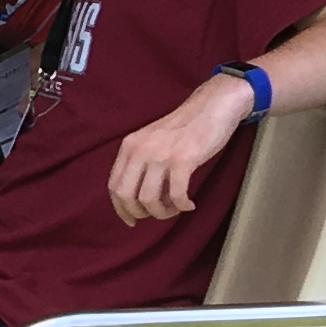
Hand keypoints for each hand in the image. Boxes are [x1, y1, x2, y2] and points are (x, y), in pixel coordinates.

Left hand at [106, 71, 260, 224]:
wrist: (212, 106)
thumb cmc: (185, 127)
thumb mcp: (152, 141)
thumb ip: (141, 163)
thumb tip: (139, 199)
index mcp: (129, 146)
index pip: (114, 185)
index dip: (120, 208)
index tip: (132, 220)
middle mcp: (140, 150)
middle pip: (126, 196)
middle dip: (139, 213)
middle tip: (157, 215)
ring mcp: (161, 154)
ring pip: (149, 199)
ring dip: (162, 212)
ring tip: (175, 209)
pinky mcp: (183, 159)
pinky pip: (176, 194)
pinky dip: (182, 205)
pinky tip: (189, 205)